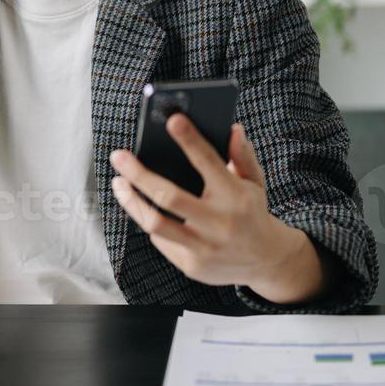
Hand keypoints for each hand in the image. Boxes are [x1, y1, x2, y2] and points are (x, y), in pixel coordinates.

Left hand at [108, 115, 324, 303]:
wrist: (266, 262)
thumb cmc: (252, 212)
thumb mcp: (255, 182)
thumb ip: (242, 155)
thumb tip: (232, 128)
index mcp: (236, 197)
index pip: (208, 162)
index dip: (190, 140)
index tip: (172, 120)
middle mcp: (219, 224)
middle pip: (168, 197)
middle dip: (138, 174)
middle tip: (118, 156)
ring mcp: (204, 248)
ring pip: (155, 223)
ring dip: (130, 201)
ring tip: (118, 183)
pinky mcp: (192, 265)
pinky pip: (161, 240)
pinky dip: (151, 221)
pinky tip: (144, 208)